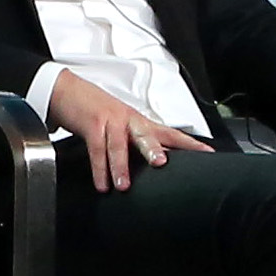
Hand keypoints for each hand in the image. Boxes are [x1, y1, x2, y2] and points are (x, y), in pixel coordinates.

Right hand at [46, 68, 205, 193]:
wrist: (68, 91)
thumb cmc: (97, 110)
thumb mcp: (122, 124)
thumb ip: (137, 142)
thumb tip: (157, 163)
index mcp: (140, 121)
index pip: (169, 132)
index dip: (188, 143)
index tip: (207, 153)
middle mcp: (129, 120)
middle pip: (146, 134)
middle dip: (154, 149)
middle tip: (162, 163)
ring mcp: (110, 120)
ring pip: (118, 143)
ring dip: (120, 165)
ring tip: (123, 185)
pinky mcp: (91, 124)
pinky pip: (96, 148)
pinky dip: (99, 168)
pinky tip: (102, 184)